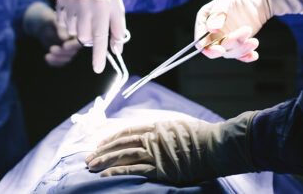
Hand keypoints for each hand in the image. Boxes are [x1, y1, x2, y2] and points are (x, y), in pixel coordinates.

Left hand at [22, 3, 82, 66]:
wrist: (45, 27)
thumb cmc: (52, 22)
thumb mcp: (56, 23)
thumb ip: (60, 29)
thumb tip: (64, 38)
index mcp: (78, 34)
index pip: (79, 41)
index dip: (73, 45)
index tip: (64, 46)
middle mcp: (76, 44)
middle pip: (73, 52)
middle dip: (62, 52)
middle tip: (51, 49)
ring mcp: (70, 51)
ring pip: (67, 59)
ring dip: (57, 59)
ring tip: (47, 56)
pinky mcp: (63, 57)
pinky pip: (60, 62)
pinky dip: (53, 62)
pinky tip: (46, 58)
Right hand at [55, 0, 127, 72]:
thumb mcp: (117, 8)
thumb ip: (118, 30)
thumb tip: (116, 51)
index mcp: (102, 5)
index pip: (100, 36)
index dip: (98, 55)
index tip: (97, 69)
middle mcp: (85, 2)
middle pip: (84, 37)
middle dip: (89, 37)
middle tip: (94, 26)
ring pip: (72, 31)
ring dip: (79, 28)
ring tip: (85, 14)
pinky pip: (62, 22)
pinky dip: (69, 21)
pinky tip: (75, 9)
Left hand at [85, 113, 256, 184]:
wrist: (215, 146)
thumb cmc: (202, 136)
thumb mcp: (179, 126)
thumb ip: (165, 130)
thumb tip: (156, 134)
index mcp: (156, 126)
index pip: (127, 131)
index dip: (111, 137)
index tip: (98, 143)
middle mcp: (152, 138)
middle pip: (121, 143)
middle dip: (102, 150)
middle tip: (87, 158)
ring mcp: (155, 153)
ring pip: (123, 155)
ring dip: (104, 160)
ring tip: (90, 167)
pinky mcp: (160, 169)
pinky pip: (134, 170)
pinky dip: (117, 171)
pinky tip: (105, 175)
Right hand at [194, 0, 302, 59]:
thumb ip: (218, 12)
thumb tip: (211, 29)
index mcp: (205, 19)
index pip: (200, 38)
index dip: (207, 47)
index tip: (221, 49)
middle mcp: (212, 31)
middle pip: (215, 48)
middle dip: (230, 45)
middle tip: (245, 34)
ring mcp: (225, 38)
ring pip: (229, 52)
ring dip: (242, 49)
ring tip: (255, 41)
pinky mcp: (237, 43)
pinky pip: (239, 55)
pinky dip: (246, 57)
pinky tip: (254, 55)